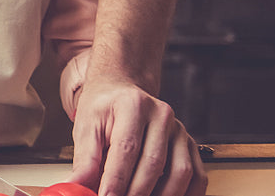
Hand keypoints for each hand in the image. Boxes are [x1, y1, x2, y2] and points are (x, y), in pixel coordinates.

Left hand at [68, 75, 206, 195]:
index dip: (117, 178)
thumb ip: (85, 158)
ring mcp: (180, 130)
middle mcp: (162, 115)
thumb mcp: (86, 126)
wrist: (121, 90)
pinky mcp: (190, 144)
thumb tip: (76, 185)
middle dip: (136, 191)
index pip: (127, 148)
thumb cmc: (104, 108)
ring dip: (162, 195)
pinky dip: (186, 194)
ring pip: (180, 172)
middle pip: (154, 163)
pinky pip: (198, 175)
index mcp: (132, 105)